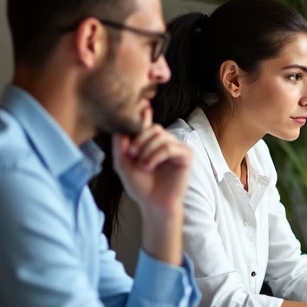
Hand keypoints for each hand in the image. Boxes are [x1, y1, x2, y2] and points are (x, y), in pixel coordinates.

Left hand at [113, 106, 191, 220]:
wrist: (153, 204)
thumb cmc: (140, 186)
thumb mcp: (123, 163)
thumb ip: (121, 145)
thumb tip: (123, 127)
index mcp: (151, 142)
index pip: (148, 123)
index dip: (145, 113)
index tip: (142, 102)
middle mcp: (165, 142)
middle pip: (153, 128)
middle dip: (139, 140)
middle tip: (131, 155)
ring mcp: (177, 148)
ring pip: (160, 136)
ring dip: (146, 150)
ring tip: (142, 165)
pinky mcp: (185, 155)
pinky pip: (169, 147)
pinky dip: (156, 155)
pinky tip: (149, 166)